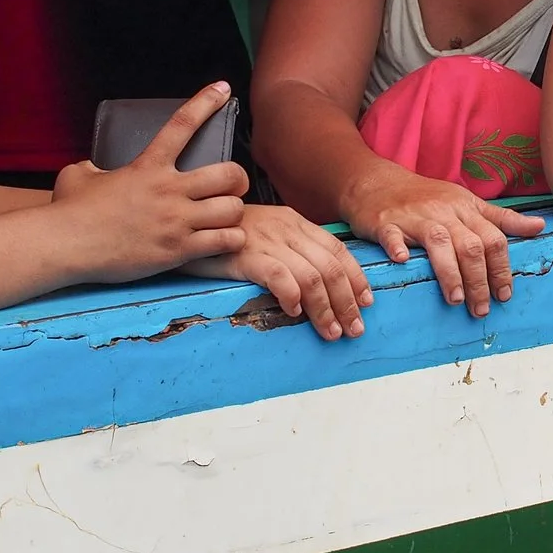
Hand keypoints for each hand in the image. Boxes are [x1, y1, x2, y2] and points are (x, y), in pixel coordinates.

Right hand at [48, 85, 249, 281]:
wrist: (65, 245)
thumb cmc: (69, 211)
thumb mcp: (78, 175)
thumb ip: (95, 167)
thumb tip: (95, 168)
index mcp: (148, 166)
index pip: (183, 125)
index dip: (206, 103)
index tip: (224, 89)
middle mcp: (168, 190)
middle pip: (229, 174)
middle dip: (238, 180)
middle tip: (231, 188)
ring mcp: (176, 221)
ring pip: (233, 210)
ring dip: (233, 214)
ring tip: (224, 219)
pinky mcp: (178, 250)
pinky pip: (224, 242)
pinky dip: (230, 241)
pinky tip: (222, 241)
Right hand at [188, 205, 373, 339]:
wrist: (185, 220)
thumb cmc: (226, 236)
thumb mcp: (265, 234)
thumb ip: (291, 250)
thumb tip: (319, 285)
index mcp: (295, 222)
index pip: (337, 250)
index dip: (356, 278)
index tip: (367, 302)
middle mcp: (286, 229)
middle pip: (330, 267)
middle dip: (347, 302)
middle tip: (353, 329)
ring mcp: (266, 240)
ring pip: (311, 276)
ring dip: (325, 308)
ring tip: (330, 332)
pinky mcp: (244, 254)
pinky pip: (278, 275)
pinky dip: (291, 296)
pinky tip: (294, 312)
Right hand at [344, 167, 545, 316]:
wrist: (377, 181)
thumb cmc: (426, 197)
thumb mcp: (467, 202)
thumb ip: (502, 218)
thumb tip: (540, 227)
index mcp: (465, 208)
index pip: (493, 238)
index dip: (502, 268)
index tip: (505, 295)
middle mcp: (443, 211)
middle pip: (470, 245)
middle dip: (480, 279)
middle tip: (482, 308)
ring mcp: (414, 215)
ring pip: (439, 241)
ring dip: (450, 272)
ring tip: (456, 300)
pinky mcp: (385, 221)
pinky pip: (392, 234)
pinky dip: (397, 247)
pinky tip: (403, 260)